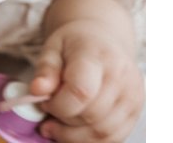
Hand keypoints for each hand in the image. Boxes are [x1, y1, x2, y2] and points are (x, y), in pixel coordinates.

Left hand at [30, 18, 143, 141]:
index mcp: (97, 55)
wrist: (103, 39)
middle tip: (47, 115)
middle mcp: (121, 76)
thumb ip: (45, 70)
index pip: (81, 91)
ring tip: (56, 127)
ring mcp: (133, 95)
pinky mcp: (136, 111)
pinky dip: (90, 140)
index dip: (58, 105)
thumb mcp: (53, 48)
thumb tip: (36, 91)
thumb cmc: (75, 44)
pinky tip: (74, 132)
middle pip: (91, 115)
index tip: (44, 102)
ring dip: (75, 137)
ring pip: (103, 132)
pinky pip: (114, 138)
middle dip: (64, 122)